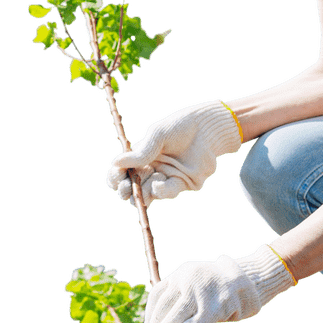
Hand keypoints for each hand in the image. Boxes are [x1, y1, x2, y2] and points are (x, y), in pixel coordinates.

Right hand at [106, 100, 241, 206]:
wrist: (207, 127)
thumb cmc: (181, 127)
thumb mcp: (158, 136)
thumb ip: (141, 152)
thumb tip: (116, 163)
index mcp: (143, 158)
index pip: (124, 173)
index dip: (117, 179)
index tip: (117, 178)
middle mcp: (154, 170)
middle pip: (134, 188)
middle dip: (127, 191)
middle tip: (126, 189)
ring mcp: (168, 178)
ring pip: (150, 194)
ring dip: (143, 194)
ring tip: (142, 188)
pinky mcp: (184, 183)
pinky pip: (169, 192)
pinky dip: (162, 191)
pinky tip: (158, 184)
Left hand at [140, 245, 295, 322]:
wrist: (251, 278)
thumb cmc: (221, 285)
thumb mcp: (199, 282)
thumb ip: (182, 296)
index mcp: (182, 272)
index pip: (159, 295)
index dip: (150, 316)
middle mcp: (189, 278)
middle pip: (166, 307)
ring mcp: (202, 291)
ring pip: (177, 316)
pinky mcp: (215, 305)